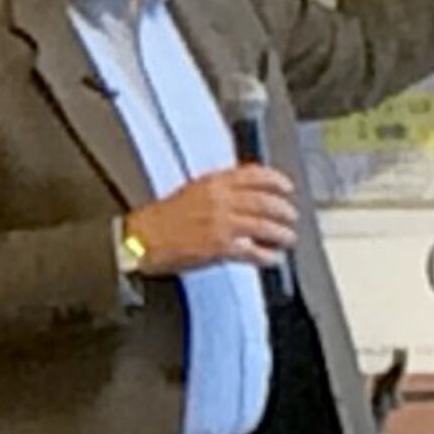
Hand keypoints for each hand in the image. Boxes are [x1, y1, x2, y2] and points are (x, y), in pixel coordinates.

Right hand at [125, 164, 296, 273]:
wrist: (142, 239)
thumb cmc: (162, 218)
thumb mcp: (192, 191)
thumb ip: (220, 190)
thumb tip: (244, 194)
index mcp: (214, 183)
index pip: (255, 175)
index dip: (276, 181)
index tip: (287, 187)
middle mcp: (221, 200)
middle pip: (266, 201)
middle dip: (284, 210)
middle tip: (291, 216)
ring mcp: (222, 224)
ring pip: (264, 226)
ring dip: (281, 234)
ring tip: (288, 238)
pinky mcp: (220, 248)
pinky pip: (252, 251)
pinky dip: (266, 256)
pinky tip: (272, 258)